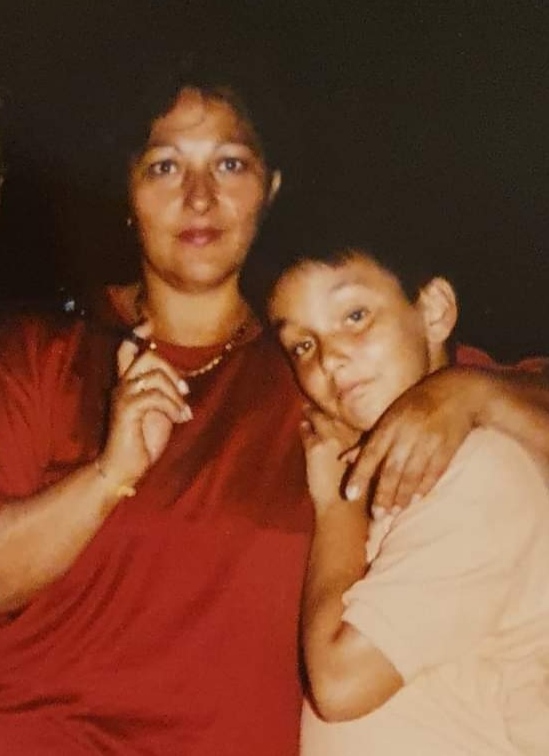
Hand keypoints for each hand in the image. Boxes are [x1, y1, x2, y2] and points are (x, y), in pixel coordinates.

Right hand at [99, 323, 192, 486]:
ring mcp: (122, 397)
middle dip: (172, 370)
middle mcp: (121, 386)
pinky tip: (181, 419)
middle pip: (146, 357)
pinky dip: (173, 406)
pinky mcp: (127, 411)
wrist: (123, 469)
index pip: (126, 350)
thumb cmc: (141, 441)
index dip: (136, 334)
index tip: (149, 322)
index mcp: (127, 384)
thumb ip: (162, 393)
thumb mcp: (157, 412)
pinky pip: (155, 396)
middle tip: (185, 392)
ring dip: (176, 394)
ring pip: (154, 375)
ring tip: (184, 413)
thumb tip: (180, 382)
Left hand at [300, 404, 360, 513]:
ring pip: (321, 418)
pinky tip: (302, 424)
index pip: (355, 419)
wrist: (346, 510)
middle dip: (328, 407)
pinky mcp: (316, 447)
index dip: (346, 412)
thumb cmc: (361, 497)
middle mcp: (351, 435)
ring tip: (307, 406)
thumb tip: (355, 450)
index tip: (342, 405)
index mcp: (367, 441)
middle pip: (338, 415)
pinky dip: (304, 427)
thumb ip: (363, 457)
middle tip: (319, 399)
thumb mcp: (369, 472)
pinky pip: (307, 431)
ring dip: (312, 412)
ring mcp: (333, 439)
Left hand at [344, 367, 480, 510]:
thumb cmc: (416, 404)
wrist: (456, 392)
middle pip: (392, 470)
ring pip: (412, 475)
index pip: (370, 454)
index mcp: (390, 426)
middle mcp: (406, 435)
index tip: (349, 495)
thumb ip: (368, 441)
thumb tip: (344, 459)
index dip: (359, 475)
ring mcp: (428, 442)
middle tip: (376, 515)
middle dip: (383, 494)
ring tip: (394, 512)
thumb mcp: (390, 417)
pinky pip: (433, 473)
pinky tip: (416, 501)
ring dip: (402, 496)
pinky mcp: (447, 448)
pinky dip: (424, 488)